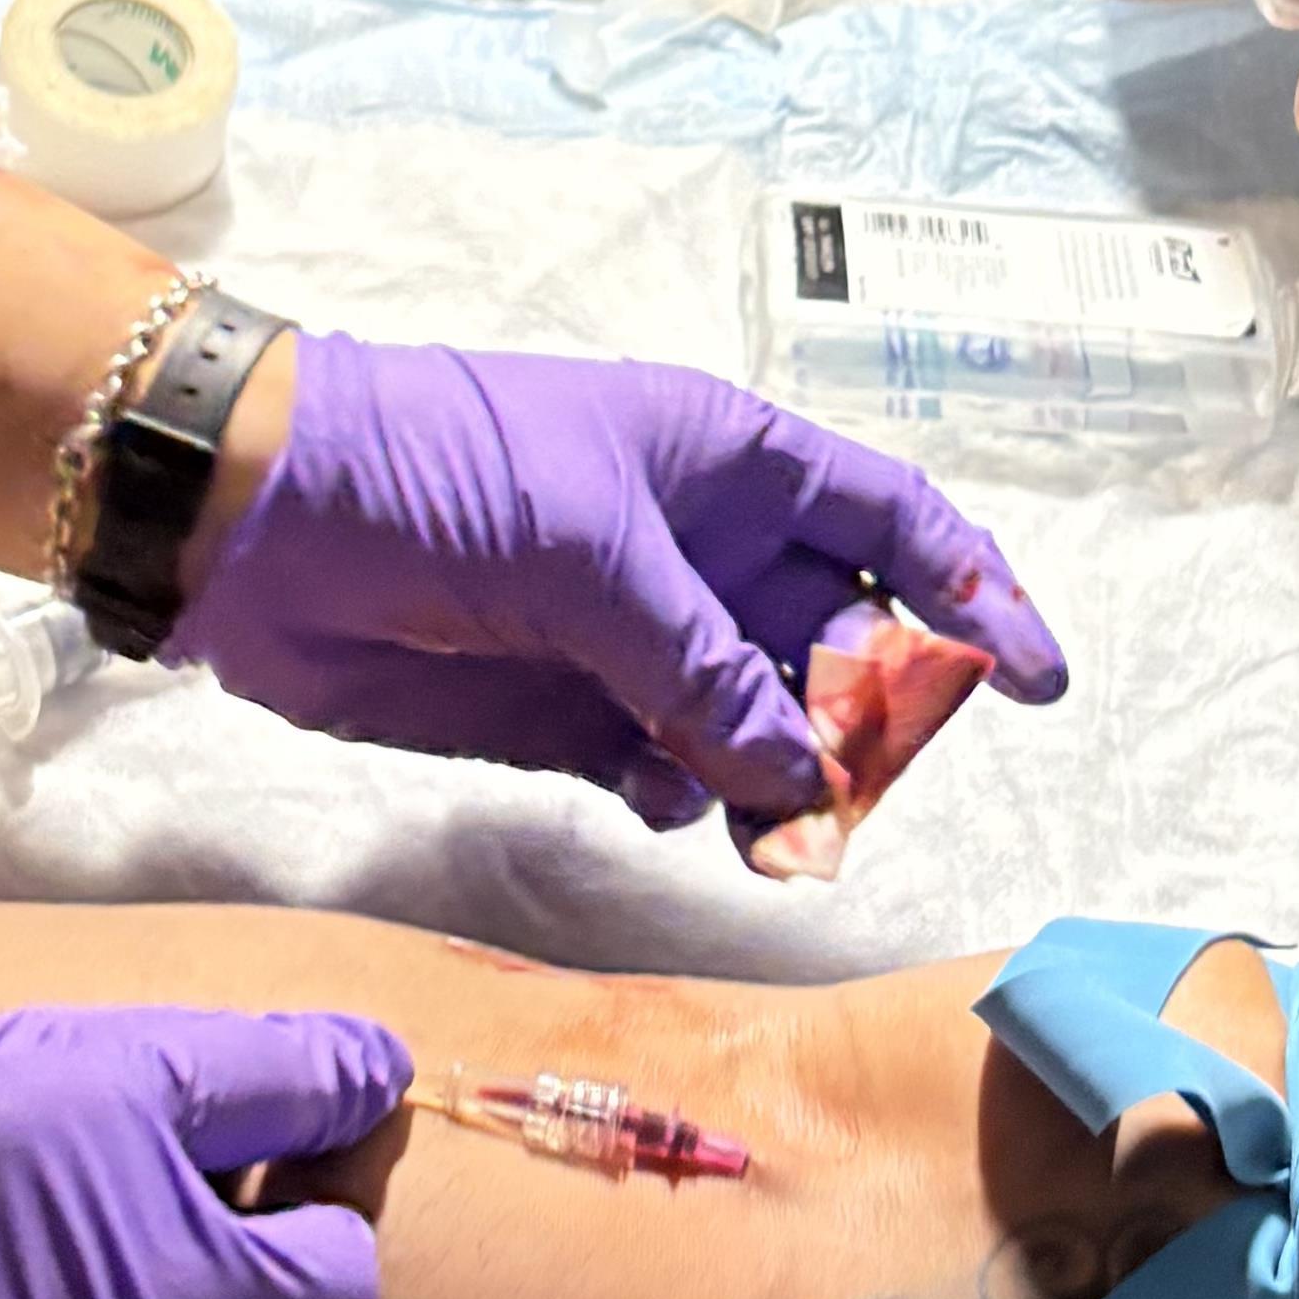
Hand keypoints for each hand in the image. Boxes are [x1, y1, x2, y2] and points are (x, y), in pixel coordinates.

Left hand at [173, 334, 1064, 837]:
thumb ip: (708, 668)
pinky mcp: (570, 713)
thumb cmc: (443, 474)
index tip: (1036, 677)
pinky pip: (673, 770)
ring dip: (784, 781)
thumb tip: (796, 774)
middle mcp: (701, 549)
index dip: (976, 589)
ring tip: (778, 835)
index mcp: (731, 462)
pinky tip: (666, 799)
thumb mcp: (599, 550)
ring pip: (761, 725)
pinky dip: (691, 798)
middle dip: (870, 717)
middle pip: (839, 642)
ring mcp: (637, 635)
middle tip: (866, 788)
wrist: (261, 520)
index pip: (892, 520)